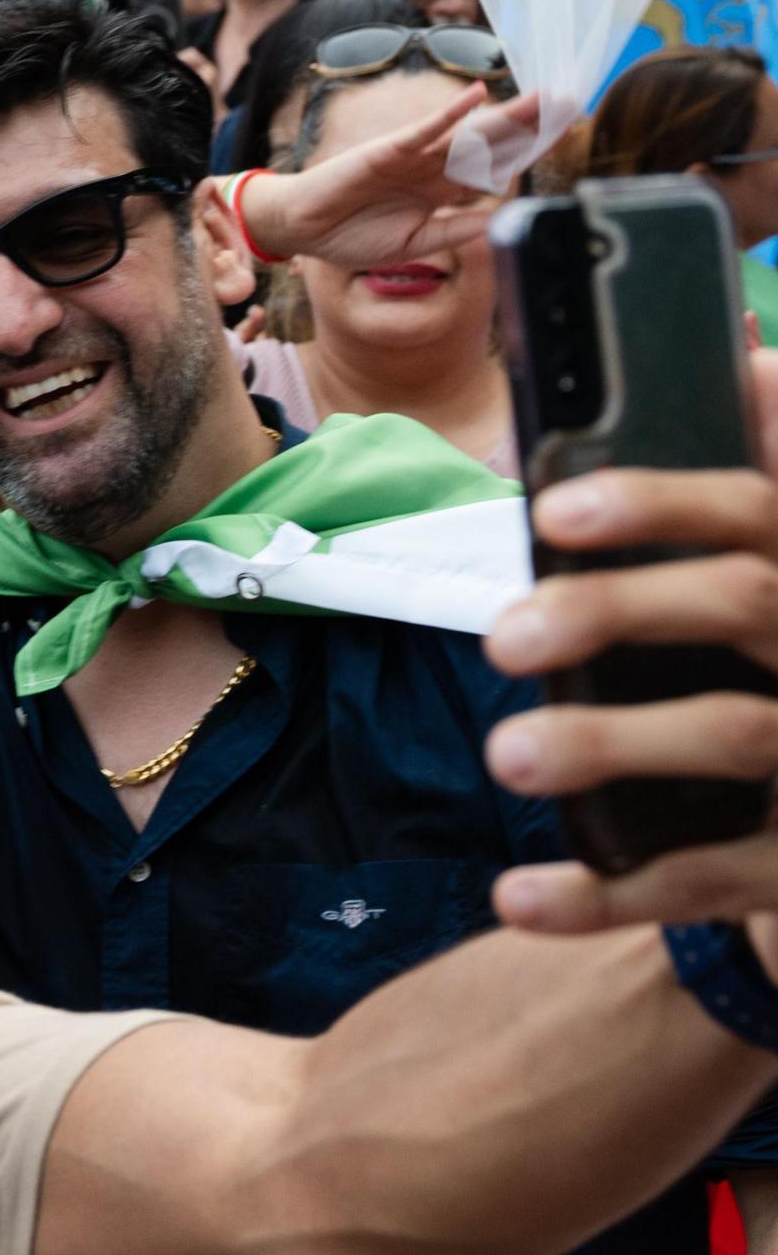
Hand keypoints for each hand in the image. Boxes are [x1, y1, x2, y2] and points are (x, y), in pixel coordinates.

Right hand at [240, 81, 539, 266]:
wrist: (302, 228)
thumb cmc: (352, 236)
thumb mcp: (414, 243)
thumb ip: (455, 231)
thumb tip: (499, 220)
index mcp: (443, 191)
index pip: (496, 167)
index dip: (530, 152)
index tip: (565, 136)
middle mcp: (435, 168)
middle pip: (494, 143)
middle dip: (533, 126)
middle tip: (572, 105)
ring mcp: (414, 156)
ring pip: (469, 133)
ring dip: (506, 116)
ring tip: (543, 99)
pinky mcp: (387, 150)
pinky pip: (423, 130)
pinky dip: (449, 114)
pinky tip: (476, 97)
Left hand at [483, 342, 777, 951]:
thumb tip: (752, 357)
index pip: (763, 515)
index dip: (663, 503)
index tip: (551, 511)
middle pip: (749, 607)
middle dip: (617, 611)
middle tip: (503, 635)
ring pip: (735, 737)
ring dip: (609, 744)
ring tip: (506, 754)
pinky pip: (707, 882)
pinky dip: (607, 895)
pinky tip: (515, 896)